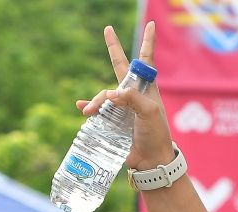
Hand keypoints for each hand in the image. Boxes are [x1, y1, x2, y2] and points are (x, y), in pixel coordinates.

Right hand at [76, 23, 171, 170]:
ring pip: (104, 94)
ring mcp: (123, 107)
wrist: (151, 161)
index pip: (146, 61)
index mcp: (146, 89)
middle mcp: (134, 95)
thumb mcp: (149, 113)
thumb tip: (111, 93)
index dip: (147, 43)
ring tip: (89, 112)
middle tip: (108, 29)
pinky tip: (82, 109)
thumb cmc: (155, 135)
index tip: (151, 24)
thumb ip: (132, 98)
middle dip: (113, 48)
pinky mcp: (113, 121)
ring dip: (95, 101)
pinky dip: (89, 108)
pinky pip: (98, 111)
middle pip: (119, 67)